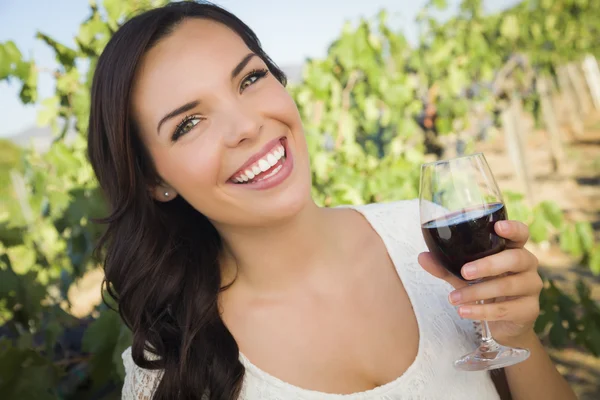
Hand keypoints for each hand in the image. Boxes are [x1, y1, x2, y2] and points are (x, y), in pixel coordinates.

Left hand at [418, 220, 542, 345]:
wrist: (501, 324)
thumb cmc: (484, 287)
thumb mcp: (464, 276)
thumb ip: (446, 266)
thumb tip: (422, 257)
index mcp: (512, 249)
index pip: (521, 233)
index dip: (513, 228)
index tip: (498, 226)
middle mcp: (527, 265)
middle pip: (515, 259)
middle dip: (489, 265)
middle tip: (465, 272)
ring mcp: (532, 287)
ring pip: (507, 286)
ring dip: (477, 292)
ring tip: (453, 299)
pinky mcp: (529, 310)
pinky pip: (506, 309)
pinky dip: (482, 312)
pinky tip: (464, 312)